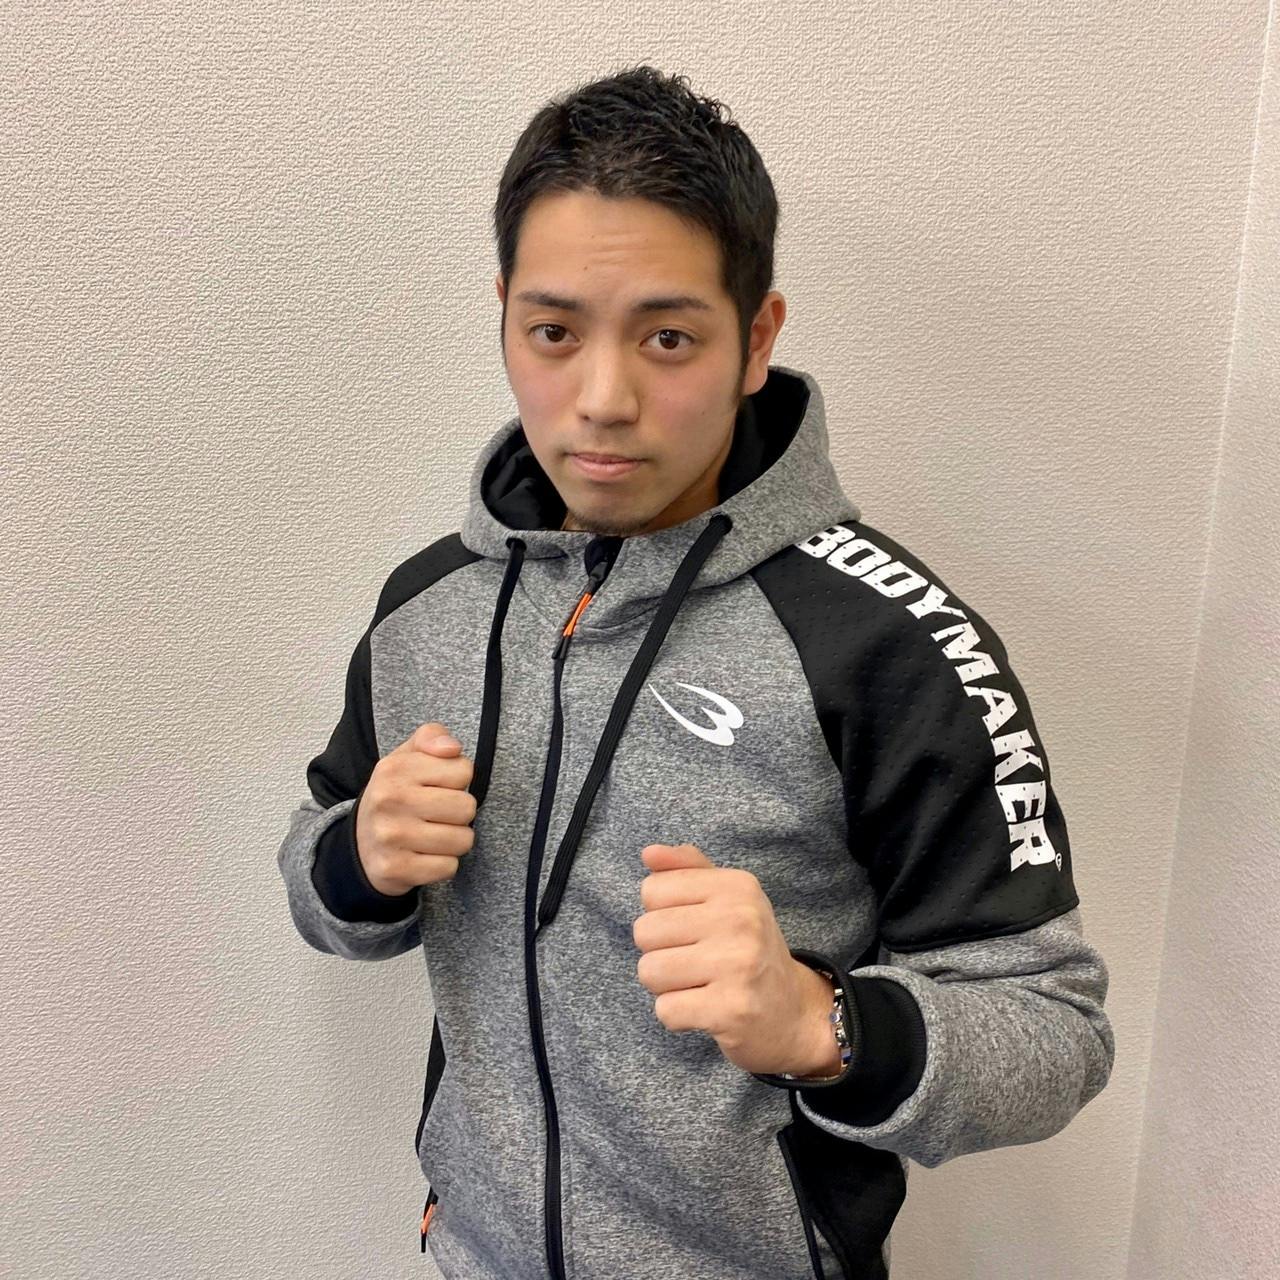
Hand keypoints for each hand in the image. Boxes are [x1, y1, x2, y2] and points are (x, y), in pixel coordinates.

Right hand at [353, 722, 476, 895]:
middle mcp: (390, 800)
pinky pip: (449, 867)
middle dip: (459, 813)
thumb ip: (432, 737)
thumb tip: (452, 748)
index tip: (438, 787)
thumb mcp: (406, 757)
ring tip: (433, 835)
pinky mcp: (396, 869)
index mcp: (394, 768)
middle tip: (438, 814)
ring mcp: (391, 836)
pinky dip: (443, 864)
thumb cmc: (395, 796)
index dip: (457, 780)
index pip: (464, 770)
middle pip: (467, 807)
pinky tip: (424, 856)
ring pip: (463, 839)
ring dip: (455, 840)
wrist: (360, 845)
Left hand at [632, 843, 836, 1075]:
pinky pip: (665, 1010)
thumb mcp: (729, 899)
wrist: (794, 1012)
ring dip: (666, 986)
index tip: (693, 929)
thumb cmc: (749, 950)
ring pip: (650, 971)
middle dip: (660, 953)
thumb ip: (687, 869)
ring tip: (699, 986)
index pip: (652, 890)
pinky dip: (678, 1016)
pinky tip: (706, 1010)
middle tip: (696, 963)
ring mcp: (738, 965)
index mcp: (737, 886)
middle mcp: (740, 919)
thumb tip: (648, 853)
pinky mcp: (731, 1010)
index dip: (661, 914)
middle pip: (645, 931)